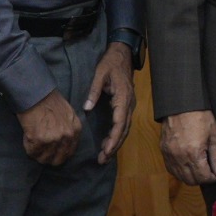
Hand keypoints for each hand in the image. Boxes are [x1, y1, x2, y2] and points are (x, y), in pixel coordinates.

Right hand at [17, 90, 84, 165]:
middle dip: (48, 158)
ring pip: (43, 158)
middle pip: (57, 160)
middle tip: (40, 151)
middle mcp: (67, 136)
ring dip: (37, 153)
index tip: (51, 152)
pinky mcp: (39, 140)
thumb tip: (64, 145)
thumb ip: (69, 129)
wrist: (36, 93)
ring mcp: (54, 139)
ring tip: (33, 143)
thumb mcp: (69, 114)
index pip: (69, 153)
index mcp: (75, 130)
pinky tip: (28, 137)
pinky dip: (28, 147)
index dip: (59, 154)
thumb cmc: (50, 101)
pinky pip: (32, 152)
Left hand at [83, 42, 134, 164]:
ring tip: (104, 157)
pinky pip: (123, 124)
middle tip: (103, 159)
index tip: (106, 149)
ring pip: (125, 129)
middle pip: (124, 130)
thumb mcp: (99, 74)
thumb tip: (86, 108)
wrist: (122, 55)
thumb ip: (93, 92)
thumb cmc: (110, 64)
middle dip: (114, 146)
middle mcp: (129, 104)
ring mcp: (129, 105)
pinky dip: (116, 136)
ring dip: (115, 143)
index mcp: (123, 97)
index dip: (114, 137)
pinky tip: (108, 144)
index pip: (120, 122)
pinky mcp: (126, 106)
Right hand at [159, 109, 215, 184]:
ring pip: (180, 177)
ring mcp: (170, 155)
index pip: (203, 177)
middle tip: (209, 173)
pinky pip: (171, 170)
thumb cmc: (200, 117)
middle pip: (191, 180)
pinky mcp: (164, 152)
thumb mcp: (214, 136)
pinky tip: (187, 167)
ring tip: (199, 170)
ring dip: (191, 178)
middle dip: (203, 180)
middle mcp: (180, 157)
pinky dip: (180, 172)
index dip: (212, 179)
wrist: (181, 105)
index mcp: (194, 153)